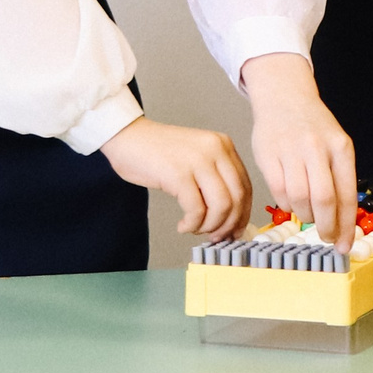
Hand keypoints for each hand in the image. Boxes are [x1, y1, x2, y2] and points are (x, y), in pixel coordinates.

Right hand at [99, 116, 249, 237]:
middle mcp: (216, 149)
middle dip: (228, 225)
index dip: (242, 214)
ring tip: (194, 228)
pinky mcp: (179, 174)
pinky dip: (192, 224)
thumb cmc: (157, 152)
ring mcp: (198, 161)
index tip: (234, 230)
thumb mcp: (196, 158)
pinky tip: (182, 225)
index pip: (245, 186)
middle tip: (215, 236)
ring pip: (221, 206)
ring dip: (210, 226)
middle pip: (237, 198)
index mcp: (223, 145)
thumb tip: (230, 215)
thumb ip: (214, 178)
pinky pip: (196, 210)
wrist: (127, 136)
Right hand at [241, 54, 359, 248]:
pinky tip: (291, 201)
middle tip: (327, 237)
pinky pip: (278, 192)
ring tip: (308, 213)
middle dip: (327, 227)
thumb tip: (343, 220)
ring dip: (305, 215)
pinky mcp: (268, 155)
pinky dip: (286, 204)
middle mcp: (318, 148)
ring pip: (300, 199)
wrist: (285, 96)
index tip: (345, 244)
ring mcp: (292, 151)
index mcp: (341, 147)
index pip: (346, 195)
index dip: (346, 225)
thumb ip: (340, 177)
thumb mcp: (336, 144)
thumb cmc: (314, 127)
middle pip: (324, 200)